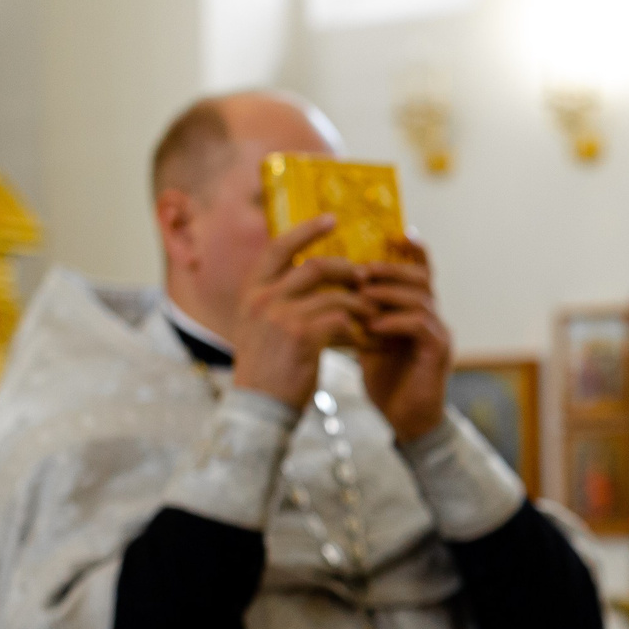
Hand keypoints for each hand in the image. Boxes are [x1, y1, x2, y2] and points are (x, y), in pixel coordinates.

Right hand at [231, 217, 369, 411]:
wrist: (258, 409)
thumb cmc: (266, 371)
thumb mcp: (262, 329)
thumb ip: (282, 302)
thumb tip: (318, 285)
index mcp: (252, 292)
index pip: (278, 247)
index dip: (307, 231)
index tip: (333, 219)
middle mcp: (263, 299)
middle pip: (316, 266)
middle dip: (348, 270)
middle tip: (367, 278)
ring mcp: (282, 316)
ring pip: (336, 295)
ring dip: (362, 305)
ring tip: (376, 316)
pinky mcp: (302, 337)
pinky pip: (343, 322)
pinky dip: (362, 331)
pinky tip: (372, 342)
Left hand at [357, 238, 454, 441]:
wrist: (405, 420)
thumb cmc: (387, 381)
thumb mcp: (369, 340)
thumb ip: (362, 314)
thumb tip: (335, 288)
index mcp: (417, 311)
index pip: (419, 270)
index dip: (411, 249)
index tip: (392, 232)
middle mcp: (433, 317)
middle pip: (421, 277)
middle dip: (391, 269)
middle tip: (363, 270)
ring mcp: (439, 333)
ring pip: (421, 297)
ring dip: (389, 293)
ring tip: (363, 293)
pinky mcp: (438, 352)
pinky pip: (420, 325)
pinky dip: (394, 322)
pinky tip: (373, 326)